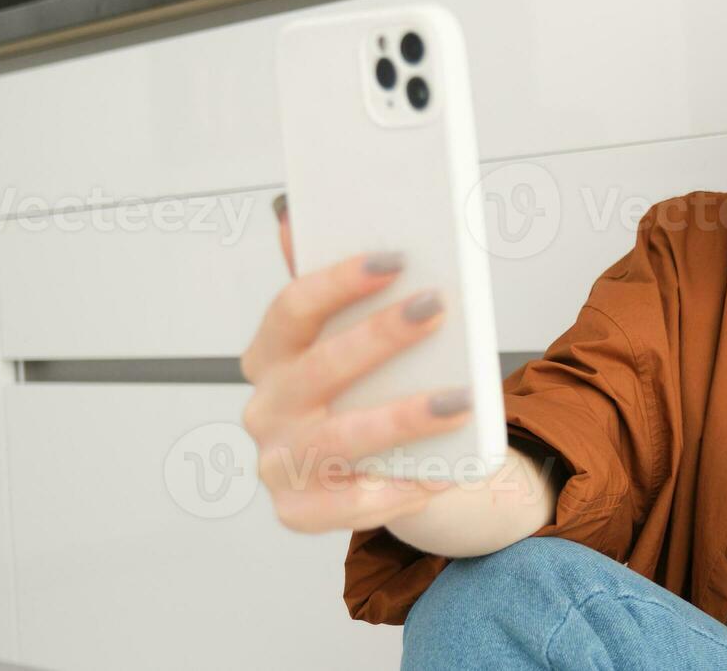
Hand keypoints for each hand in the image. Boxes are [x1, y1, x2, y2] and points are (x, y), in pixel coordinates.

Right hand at [239, 194, 469, 532]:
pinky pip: (349, 505)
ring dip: (401, 418)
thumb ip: (334, 288)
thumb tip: (294, 216)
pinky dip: (397, 490)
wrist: (379, 469)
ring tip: (459, 400)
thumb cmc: (366, 390)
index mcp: (269, 356)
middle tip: (436, 307)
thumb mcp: (349, 337)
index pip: (291, 309)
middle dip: (379, 337)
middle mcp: (266, 409)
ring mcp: (278, 464)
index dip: (338, 281)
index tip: (395, 259)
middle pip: (319, 369)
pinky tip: (441, 472)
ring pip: (338, 440)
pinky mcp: (298, 511)